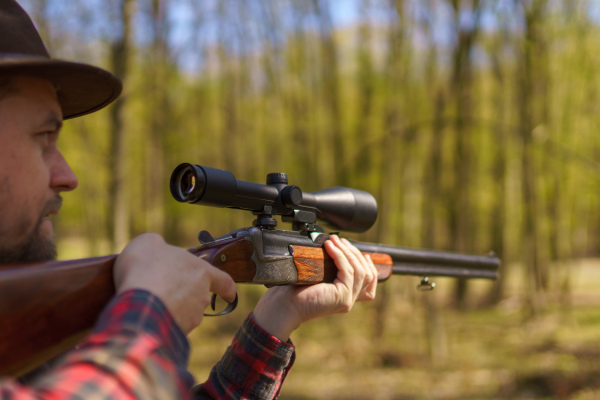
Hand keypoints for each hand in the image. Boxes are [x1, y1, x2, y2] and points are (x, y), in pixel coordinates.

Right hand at [114, 233, 236, 333]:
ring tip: (147, 300)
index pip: (224, 281)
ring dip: (170, 308)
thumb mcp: (149, 243)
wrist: (138, 302)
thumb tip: (157, 249)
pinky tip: (144, 314)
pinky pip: (170, 326)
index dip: (227, 288)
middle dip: (183, 295)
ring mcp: (191, 318)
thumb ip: (159, 246)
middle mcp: (201, 297)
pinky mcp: (178, 333)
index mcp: (202, 272)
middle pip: (197, 296)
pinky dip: (160, 321)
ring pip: (183, 312)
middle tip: (160, 287)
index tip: (230, 295)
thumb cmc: (146, 267)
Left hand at [252, 235, 377, 340]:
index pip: (369, 284)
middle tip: (341, 240)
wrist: (284, 305)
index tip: (364, 253)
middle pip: (367, 274)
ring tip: (335, 240)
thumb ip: (331, 268)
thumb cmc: (295, 290)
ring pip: (360, 271)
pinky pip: (348, 271)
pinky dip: (340, 256)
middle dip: (355, 253)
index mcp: (344, 297)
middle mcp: (349, 300)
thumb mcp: (318, 277)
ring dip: (348, 252)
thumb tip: (336, 246)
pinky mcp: (342, 297)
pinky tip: (330, 246)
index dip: (370, 267)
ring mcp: (347, 300)